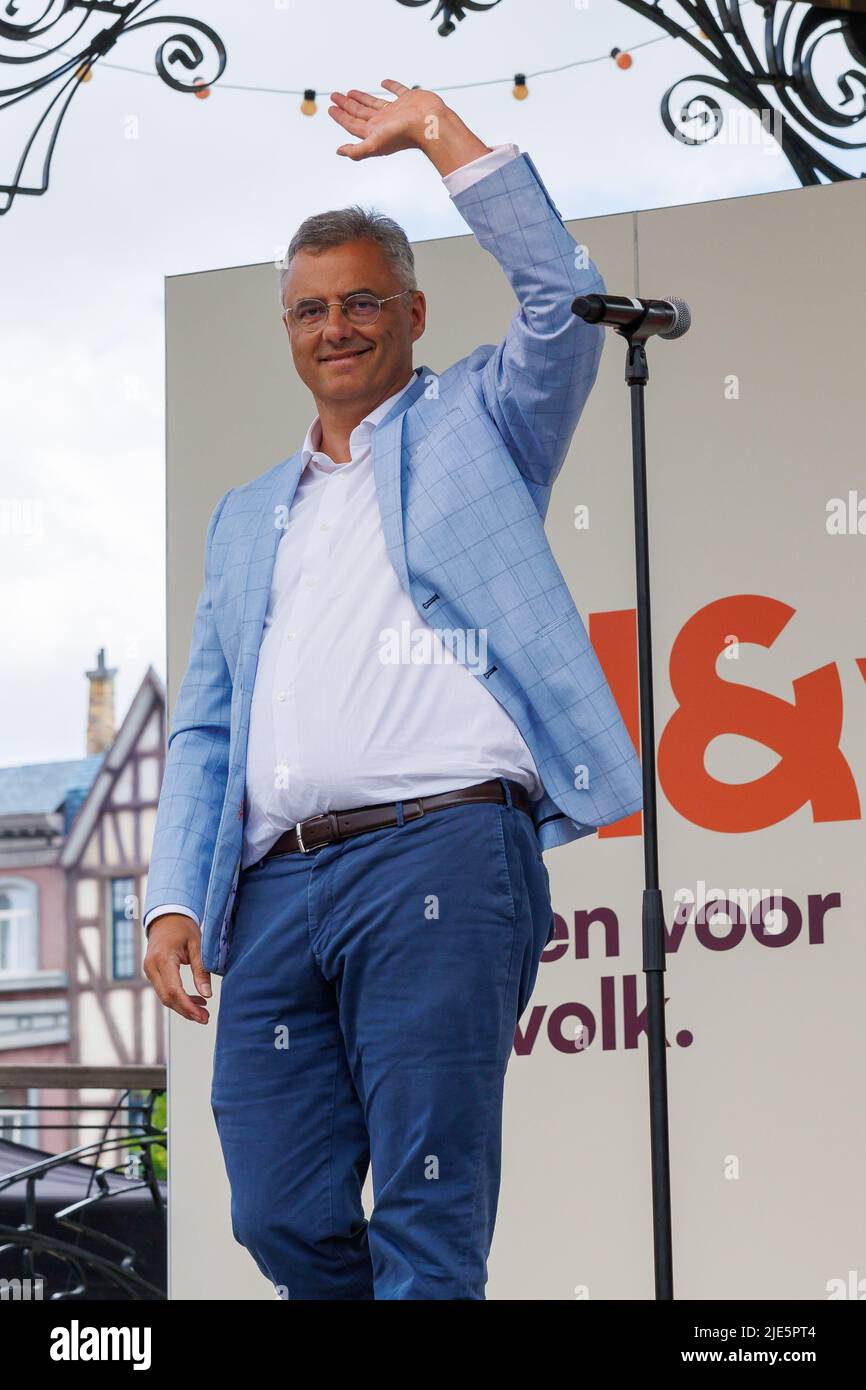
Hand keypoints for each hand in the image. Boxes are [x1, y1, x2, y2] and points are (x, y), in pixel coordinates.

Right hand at [143, 914, 211, 1023]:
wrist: (166, 917)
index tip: (202, 1015)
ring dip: (183, 1006)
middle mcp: (151, 966)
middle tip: (205, 1018)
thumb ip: (201, 969)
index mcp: (163, 958)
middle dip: (186, 1011)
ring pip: (164, 996)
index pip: (173, 989)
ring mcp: (149, 970)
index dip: (187, 1006)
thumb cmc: (183, 928)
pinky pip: (164, 990)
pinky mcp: (152, 972)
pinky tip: (195, 1000)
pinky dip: (178, 998)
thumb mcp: (198, 945)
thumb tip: (207, 995)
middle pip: (167, 997)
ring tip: (203, 1012)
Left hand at [328, 79, 491, 175]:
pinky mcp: (408, 100)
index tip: (330, 109)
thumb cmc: (404, 135)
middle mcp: (384, 122)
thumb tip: (339, 152)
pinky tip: (383, 83)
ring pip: (374, 103)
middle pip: (359, 113)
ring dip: (361, 98)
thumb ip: (356, 150)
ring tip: (350, 92)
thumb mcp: (374, 144)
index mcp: (375, 132)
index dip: (340, 117)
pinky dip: (390, 86)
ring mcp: (396, 111)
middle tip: (334, 96)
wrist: (428, 123)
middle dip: (346, 106)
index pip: (352, 124)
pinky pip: (397, 91)